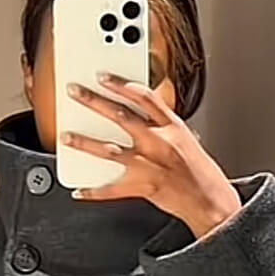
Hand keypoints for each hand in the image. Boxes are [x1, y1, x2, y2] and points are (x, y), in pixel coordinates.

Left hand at [63, 72, 242, 239]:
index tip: (103, 75)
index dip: (121, 83)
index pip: (143, 96)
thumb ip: (163, 123)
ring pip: (109, 149)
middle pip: (120, 116)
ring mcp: (148, 164)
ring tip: (66, 136)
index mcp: (171, 125)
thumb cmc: (199, 170)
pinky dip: (94, 191)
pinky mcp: (142, 187)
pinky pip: (112, 189)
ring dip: (84, 142)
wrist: (208, 200)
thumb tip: (145, 111)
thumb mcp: (185, 137)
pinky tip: (79, 190)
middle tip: (75, 92)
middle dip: (94, 101)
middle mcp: (157, 141)